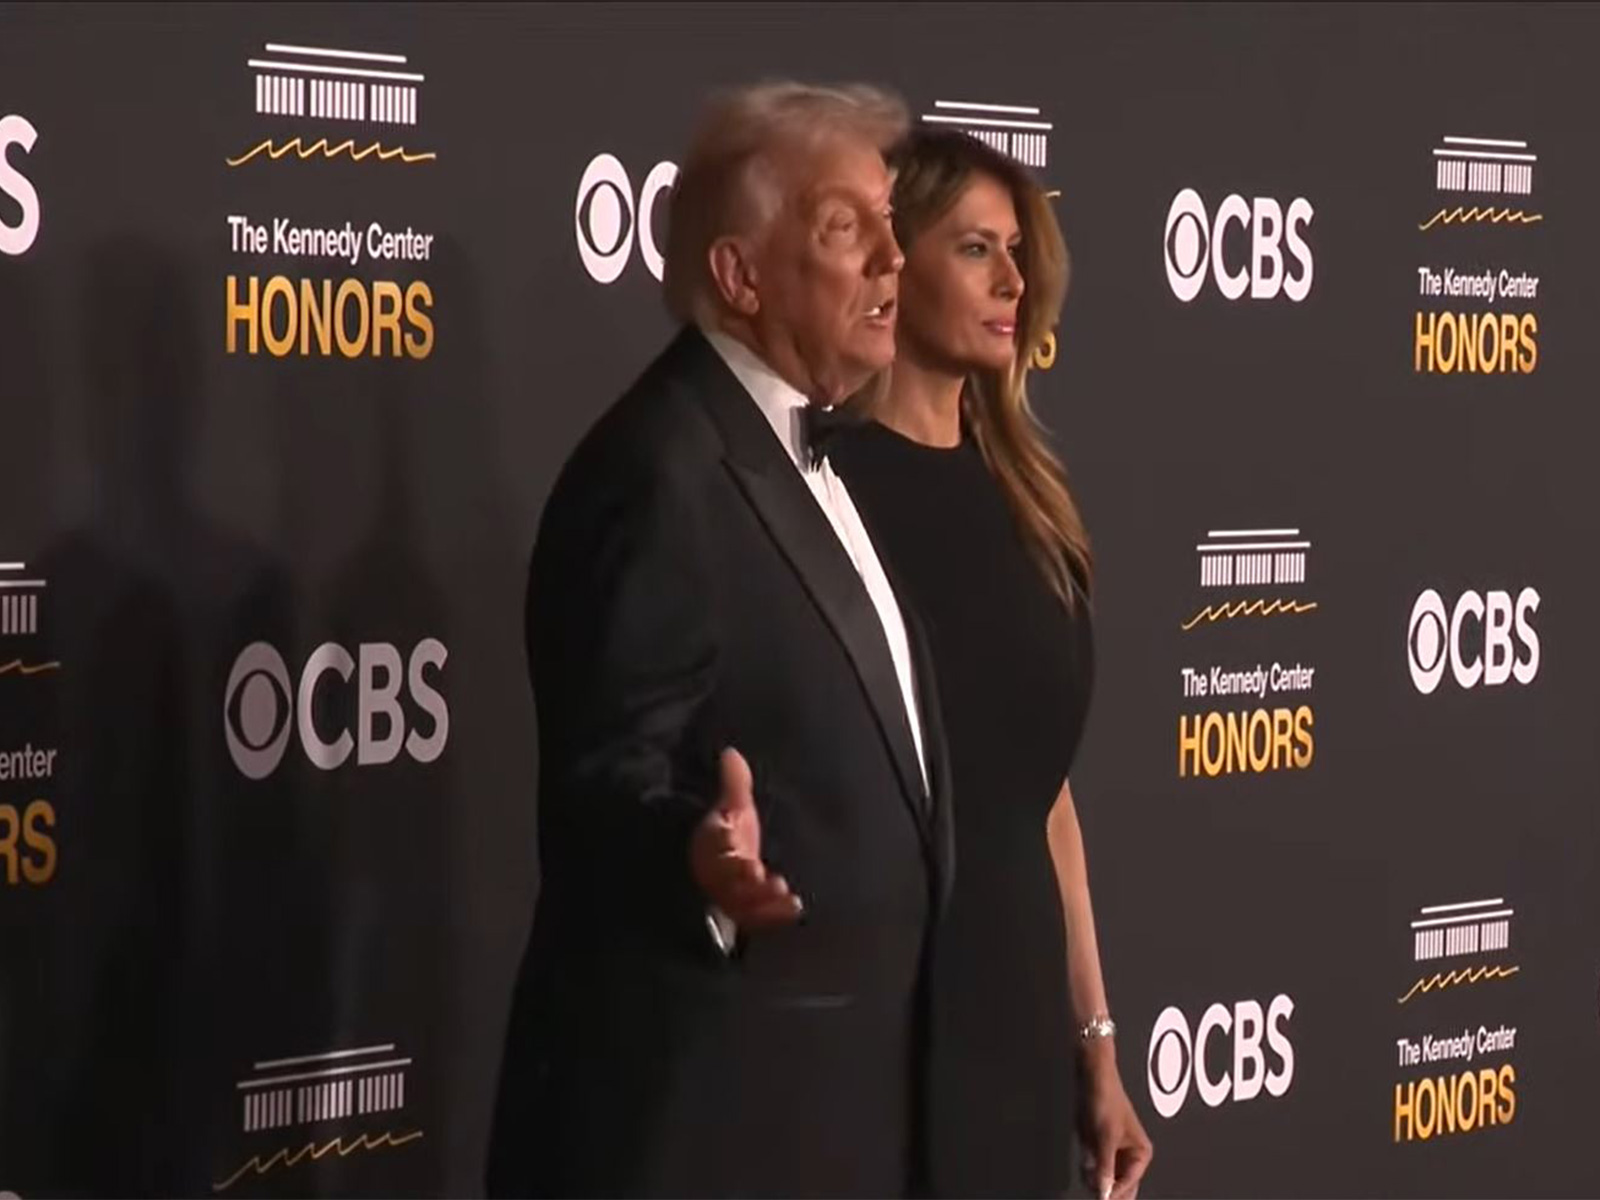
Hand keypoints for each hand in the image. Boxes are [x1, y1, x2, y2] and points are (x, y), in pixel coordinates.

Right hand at [688, 748, 803, 931]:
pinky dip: (774, 916)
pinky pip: (757, 918)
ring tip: (785, 894)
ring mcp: (732, 894)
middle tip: (765, 878)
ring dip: (763, 902)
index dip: (723, 844)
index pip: (715, 843)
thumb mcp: (733, 806)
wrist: (720, 862)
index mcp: (714, 843)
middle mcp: (720, 872)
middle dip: (745, 882)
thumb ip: (734, 783)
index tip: (736, 842)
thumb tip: (731, 752)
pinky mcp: (746, 909)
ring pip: (742, 903)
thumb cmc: (729, 832)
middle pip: (727, 880)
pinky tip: (795, 908)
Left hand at [1078, 1041, 1152, 1199]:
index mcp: (1141, 1153)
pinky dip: (1089, 1171)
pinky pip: (1096, 1169)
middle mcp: (1131, 1155)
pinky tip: (1084, 1164)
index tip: (1099, 1198)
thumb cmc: (1106, 1101)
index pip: (1128, 1184)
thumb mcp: (1105, 1137)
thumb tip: (1104, 1193)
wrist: (1092, 1079)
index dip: (1113, 1193)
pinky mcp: (1101, 1148)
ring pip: (1107, 1180)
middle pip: (1121, 1186)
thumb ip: (1105, 1167)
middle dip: (1106, 1189)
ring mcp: (1115, 1153)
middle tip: (1093, 1188)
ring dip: (1095, 1180)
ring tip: (1087, 1169)